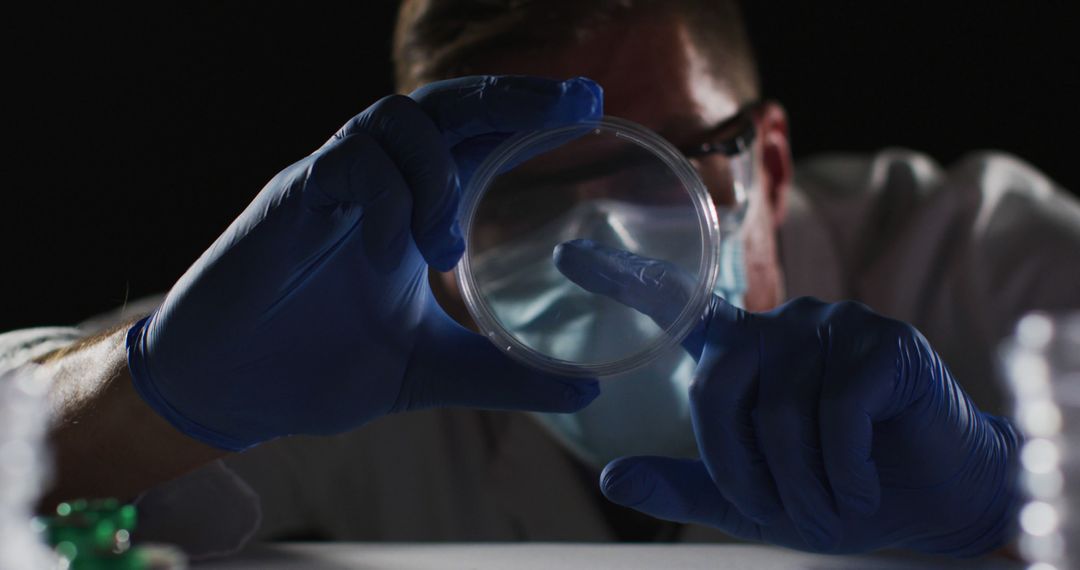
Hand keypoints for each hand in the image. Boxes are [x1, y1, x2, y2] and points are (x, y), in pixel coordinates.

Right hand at [126, 76, 603, 450]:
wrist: (229, 391)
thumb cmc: (318, 368)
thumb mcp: (428, 372)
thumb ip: (501, 376)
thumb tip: (585, 393)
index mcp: (414, 209)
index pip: (478, 136)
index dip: (530, 115)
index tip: (591, 107)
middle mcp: (378, 182)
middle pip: (448, 103)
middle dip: (513, 96)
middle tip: (576, 104)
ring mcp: (332, 185)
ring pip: (394, 118)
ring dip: (436, 171)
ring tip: (445, 248)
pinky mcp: (289, 201)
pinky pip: (346, 167)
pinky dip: (383, 201)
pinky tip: (392, 255)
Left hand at [554, 239, 1019, 555]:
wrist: (937, 500)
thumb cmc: (839, 489)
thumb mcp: (753, 499)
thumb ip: (686, 485)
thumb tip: (612, 477)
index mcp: (744, 353)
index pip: (679, 308)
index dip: (623, 279)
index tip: (566, 253)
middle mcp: (781, 326)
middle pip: (717, 387)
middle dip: (742, 468)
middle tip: (783, 509)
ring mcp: (833, 326)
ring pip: (779, 410)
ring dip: (801, 481)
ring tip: (832, 501)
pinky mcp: (885, 342)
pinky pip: (836, 410)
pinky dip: (843, 469)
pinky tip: (864, 482)